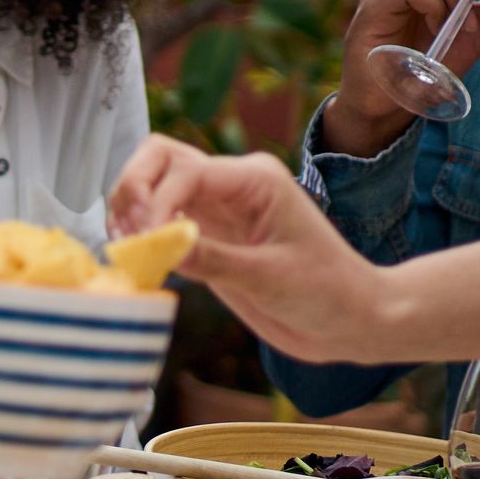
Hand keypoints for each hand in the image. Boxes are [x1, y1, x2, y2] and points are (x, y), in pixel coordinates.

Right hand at [109, 138, 398, 362]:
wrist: (352, 321)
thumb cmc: (327, 293)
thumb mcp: (271, 278)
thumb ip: (214, 260)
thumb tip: (160, 245)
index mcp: (255, 179)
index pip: (185, 170)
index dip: (157, 202)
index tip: (148, 242)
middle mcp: (231, 184)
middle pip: (160, 157)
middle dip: (133, 188)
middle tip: (128, 234)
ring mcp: (217, 208)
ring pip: (154, 183)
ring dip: (131, 208)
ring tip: (127, 248)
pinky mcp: (208, 236)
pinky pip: (162, 220)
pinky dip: (142, 233)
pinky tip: (141, 259)